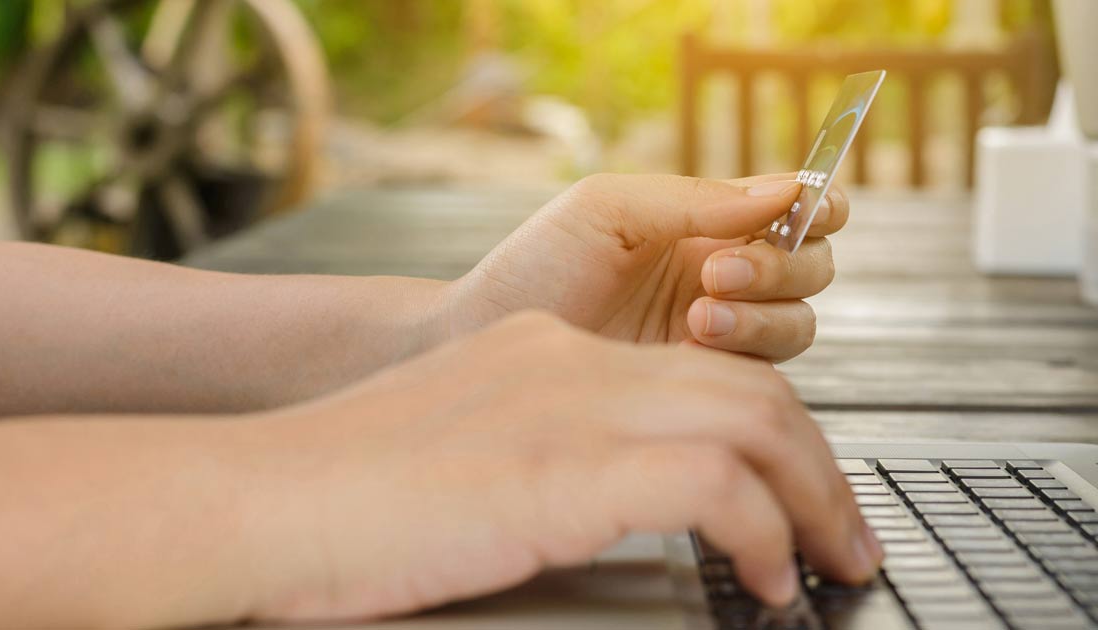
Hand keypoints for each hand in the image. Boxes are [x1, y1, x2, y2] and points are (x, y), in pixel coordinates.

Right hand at [241, 312, 880, 622]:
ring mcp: (570, 405)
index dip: (772, 439)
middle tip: (848, 538)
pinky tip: (768, 581)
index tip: (798, 503)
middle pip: (752, 387)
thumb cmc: (326, 507)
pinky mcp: (564, 466)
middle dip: (821, 468)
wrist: (249, 502)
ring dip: (816, 500)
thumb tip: (602, 518)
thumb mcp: (455, 462)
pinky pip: (717, 484)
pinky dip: (764, 533)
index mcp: (546, 354)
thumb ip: (535, 469)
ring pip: (757, 422)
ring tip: (833, 565)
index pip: (700, 375)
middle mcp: (570, 362)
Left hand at [438, 173, 849, 361]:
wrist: (483, 347)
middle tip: (716, 272)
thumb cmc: (535, 270)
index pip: (796, 210)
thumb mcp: (609, 212)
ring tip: (697, 315)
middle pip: (811, 271)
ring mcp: (719, 336)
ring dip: (759, 317)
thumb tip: (780, 189)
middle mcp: (724, 278)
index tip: (809, 209)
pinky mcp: (707, 388)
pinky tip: (687, 347)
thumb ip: (696, 199)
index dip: (819, 206)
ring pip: (796, 327)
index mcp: (709, 225)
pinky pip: (762, 377)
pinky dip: (739, 360)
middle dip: (779, 268)